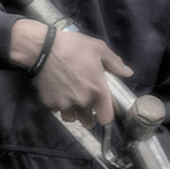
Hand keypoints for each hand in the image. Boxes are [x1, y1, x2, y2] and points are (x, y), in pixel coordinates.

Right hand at [15, 20, 132, 125]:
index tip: (102, 110)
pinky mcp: (49, 103)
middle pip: (88, 121)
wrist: (41, 48)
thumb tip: (128, 72)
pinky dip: (58, 105)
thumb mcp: (98, 49)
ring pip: (71, 118)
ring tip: (71, 99)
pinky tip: (58, 92)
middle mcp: (83, 101)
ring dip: (73, 112)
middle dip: (88, 115)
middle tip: (85, 104)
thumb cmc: (72, 47)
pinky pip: (57, 110)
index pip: (107, 118)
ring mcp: (65, 104)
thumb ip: (115, 63)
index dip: (105, 116)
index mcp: (98, 91)